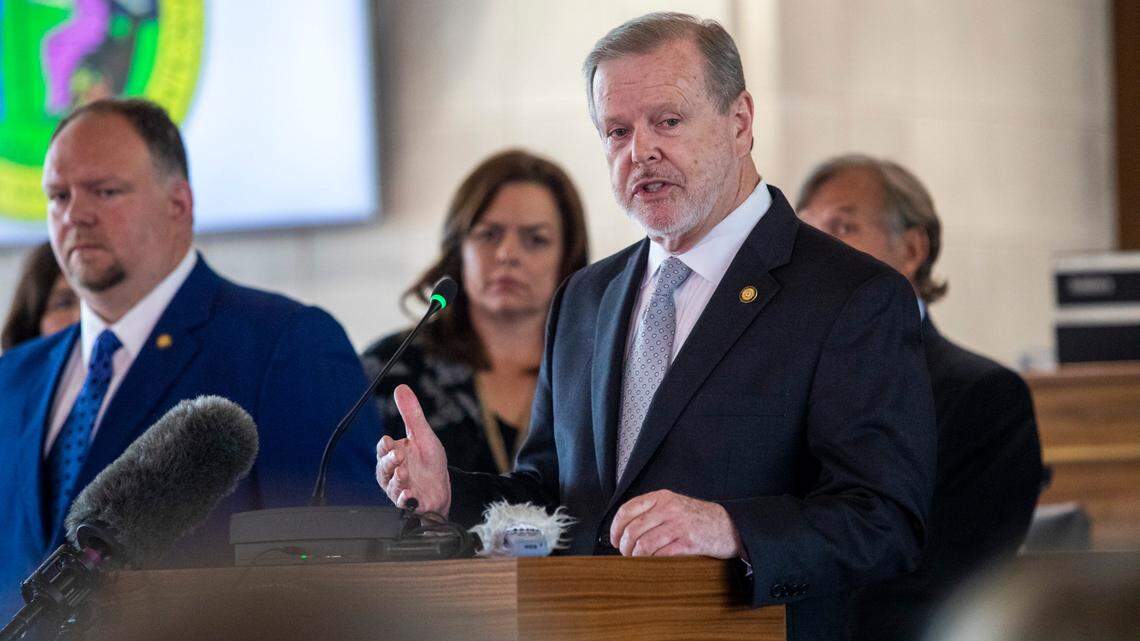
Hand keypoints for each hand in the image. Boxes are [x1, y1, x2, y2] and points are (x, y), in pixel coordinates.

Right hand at [375, 384, 450, 515]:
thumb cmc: (429, 462)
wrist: (441, 488)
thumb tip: (401, 388)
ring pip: (392, 486)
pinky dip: (405, 500)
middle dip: (390, 462)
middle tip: (398, 456)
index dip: (384, 446)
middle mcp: (393, 473)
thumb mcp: (423, 435)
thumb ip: (411, 414)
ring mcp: (400, 489)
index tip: (388, 441)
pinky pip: (404, 504)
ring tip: (404, 473)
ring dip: (397, 480)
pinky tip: (409, 496)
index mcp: (394, 455)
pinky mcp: (411, 504)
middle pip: (384, 468)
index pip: (383, 449)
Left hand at [609, 490, 742, 557]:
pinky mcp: (688, 542)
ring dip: (636, 557)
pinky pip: (661, 555)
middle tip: (626, 554)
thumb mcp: (674, 505)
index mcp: (662, 498)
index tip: (614, 540)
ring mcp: (679, 525)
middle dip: (624, 546)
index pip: (627, 509)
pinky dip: (652, 561)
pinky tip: (653, 563)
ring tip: (637, 560)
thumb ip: (652, 511)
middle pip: (633, 530)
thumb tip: (623, 530)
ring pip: (644, 544)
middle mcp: (668, 509)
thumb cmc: (697, 518)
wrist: (728, 525)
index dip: (615, 527)